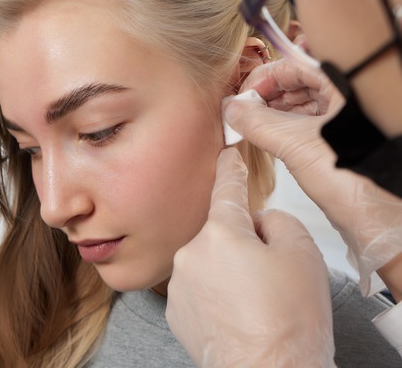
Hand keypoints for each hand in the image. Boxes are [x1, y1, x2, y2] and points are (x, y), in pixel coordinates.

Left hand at [166, 148, 334, 367]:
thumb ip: (278, 222)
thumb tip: (259, 222)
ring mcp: (179, 285)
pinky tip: (238, 317)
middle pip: (221, 234)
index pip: (226, 188)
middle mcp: (191, 254)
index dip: (230, 168)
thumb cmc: (288, 324)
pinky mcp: (175, 311)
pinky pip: (199, 290)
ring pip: (210, 264)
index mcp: (220, 234)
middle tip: (271, 277)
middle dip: (243, 246)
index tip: (226, 154)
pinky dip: (217, 297)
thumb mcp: (303, 256)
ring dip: (229, 274)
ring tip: (256, 305)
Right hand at [225, 59, 401, 295]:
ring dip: (275, 112)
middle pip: (300, 81)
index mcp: (347, 83)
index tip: (243, 95)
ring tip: (252, 126)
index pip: (296, 63)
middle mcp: (350, 95)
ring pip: (304, 102)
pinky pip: (310, 122)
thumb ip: (258, 123)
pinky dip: (287, 127)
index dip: (265, 77)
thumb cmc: (357, 180)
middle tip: (243, 111)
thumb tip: (231, 110)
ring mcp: (348, 117)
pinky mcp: (344, 139)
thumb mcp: (295, 145)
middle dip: (268, 95)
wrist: (377, 218)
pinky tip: (270, 137)